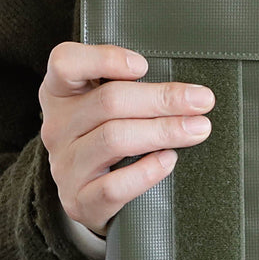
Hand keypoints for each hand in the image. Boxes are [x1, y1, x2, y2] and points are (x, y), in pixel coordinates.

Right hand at [38, 42, 215, 236]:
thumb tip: (187, 88)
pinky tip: (169, 160)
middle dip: (162, 99)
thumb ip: (132, 89)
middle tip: (201, 100)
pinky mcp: (80, 200)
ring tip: (197, 129)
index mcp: (60, 94)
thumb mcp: (107, 108)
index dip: (104, 59)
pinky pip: (114, 185)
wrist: (91, 199)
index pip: (65, 63)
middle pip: (108, 102)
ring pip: (114, 139)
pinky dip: (146, 171)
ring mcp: (65, 166)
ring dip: (163, 131)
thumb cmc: (106, 140)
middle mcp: (57, 127)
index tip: (143, 66)